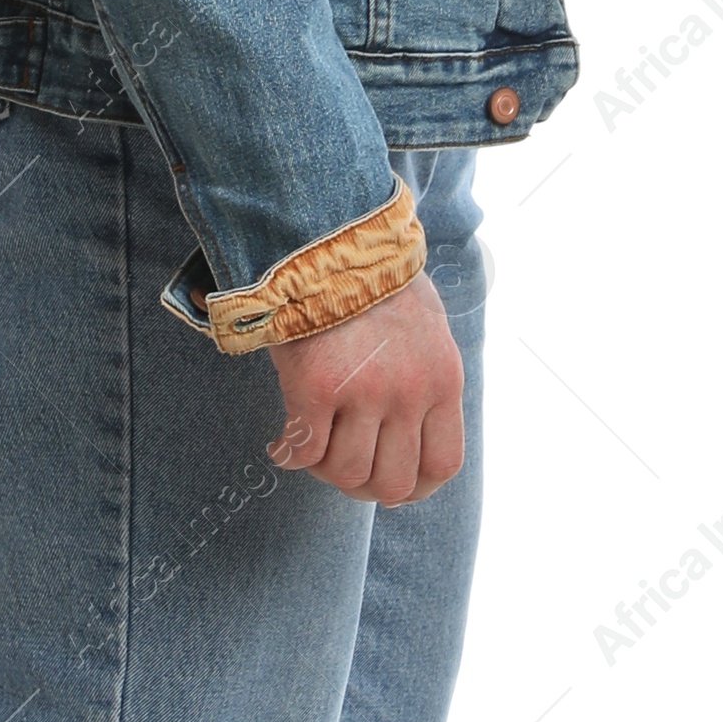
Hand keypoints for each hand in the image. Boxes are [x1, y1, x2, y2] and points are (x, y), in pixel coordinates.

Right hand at [264, 264, 464, 506]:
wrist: (331, 235)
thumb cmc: (373, 280)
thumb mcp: (425, 330)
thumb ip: (422, 379)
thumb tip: (405, 433)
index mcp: (443, 380)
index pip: (441, 465)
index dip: (413, 486)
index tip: (390, 484)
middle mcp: (410, 393)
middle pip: (393, 482)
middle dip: (364, 485)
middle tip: (340, 468)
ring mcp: (365, 392)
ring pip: (345, 472)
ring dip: (322, 468)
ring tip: (309, 448)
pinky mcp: (317, 385)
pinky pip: (303, 450)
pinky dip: (288, 454)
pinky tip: (280, 445)